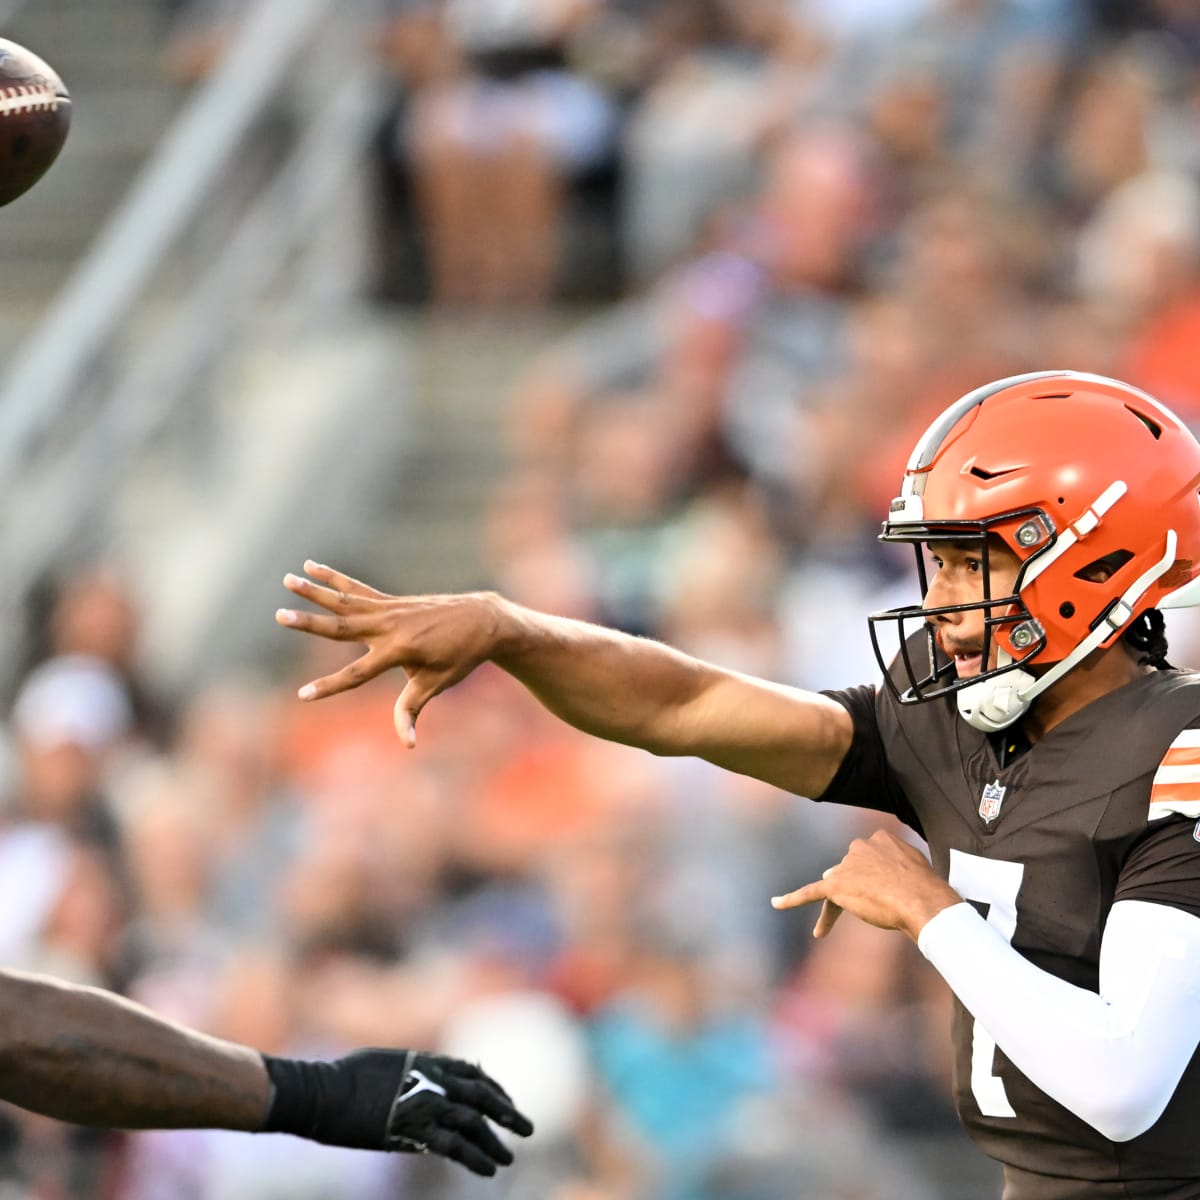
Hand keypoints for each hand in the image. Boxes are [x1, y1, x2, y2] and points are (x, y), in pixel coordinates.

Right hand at [263, 1049, 534, 1175]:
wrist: (322, 1093)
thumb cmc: (344, 1076)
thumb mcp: (386, 1062)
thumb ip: (411, 1068)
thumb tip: (424, 1074)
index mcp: (426, 1061)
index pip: (471, 1072)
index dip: (491, 1087)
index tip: (505, 1100)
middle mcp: (432, 1081)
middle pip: (480, 1096)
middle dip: (506, 1112)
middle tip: (527, 1127)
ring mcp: (423, 1106)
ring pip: (472, 1123)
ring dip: (495, 1141)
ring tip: (510, 1156)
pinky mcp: (411, 1132)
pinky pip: (452, 1147)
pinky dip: (474, 1158)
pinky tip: (489, 1169)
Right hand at [275, 562, 500, 744]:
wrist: (482, 620)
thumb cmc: (460, 657)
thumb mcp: (436, 683)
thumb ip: (411, 709)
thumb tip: (407, 743)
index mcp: (399, 651)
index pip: (357, 674)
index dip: (330, 687)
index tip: (303, 695)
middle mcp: (390, 626)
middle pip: (341, 627)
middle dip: (309, 623)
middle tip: (279, 615)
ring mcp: (389, 609)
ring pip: (344, 600)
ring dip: (314, 590)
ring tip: (286, 579)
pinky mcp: (391, 601)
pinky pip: (357, 589)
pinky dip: (335, 578)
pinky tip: (312, 566)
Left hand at [770, 829, 960, 940]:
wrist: (921, 900)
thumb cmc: (925, 889)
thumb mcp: (915, 867)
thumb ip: (895, 865)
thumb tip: (873, 875)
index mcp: (879, 838)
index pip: (869, 857)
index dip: (878, 876)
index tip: (891, 887)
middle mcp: (859, 847)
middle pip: (850, 870)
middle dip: (861, 885)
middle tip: (882, 899)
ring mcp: (846, 866)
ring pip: (837, 886)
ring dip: (845, 901)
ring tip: (856, 915)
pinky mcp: (835, 886)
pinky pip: (809, 892)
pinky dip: (791, 899)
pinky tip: (775, 903)